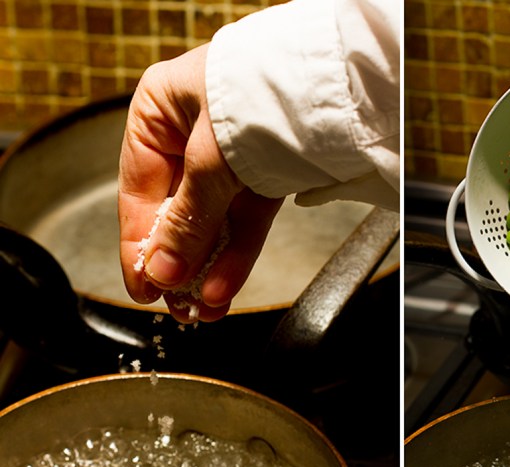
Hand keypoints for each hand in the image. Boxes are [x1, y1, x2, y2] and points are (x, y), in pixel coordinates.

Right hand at [118, 43, 282, 322]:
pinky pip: (245, 221)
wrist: (339, 83)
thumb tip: (163, 269)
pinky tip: (224, 287)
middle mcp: (193, 132)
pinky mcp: (268, 172)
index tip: (143, 286)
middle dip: (178, 263)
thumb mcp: (212, 157)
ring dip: (208, 268)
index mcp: (161, 110)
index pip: (138, 189)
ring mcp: (232, 154)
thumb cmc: (264, 92)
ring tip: (203, 308)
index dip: (139, 243)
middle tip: (176, 304)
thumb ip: (188, 218)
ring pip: (214, 221)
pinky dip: (236, 254)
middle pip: (176, 210)